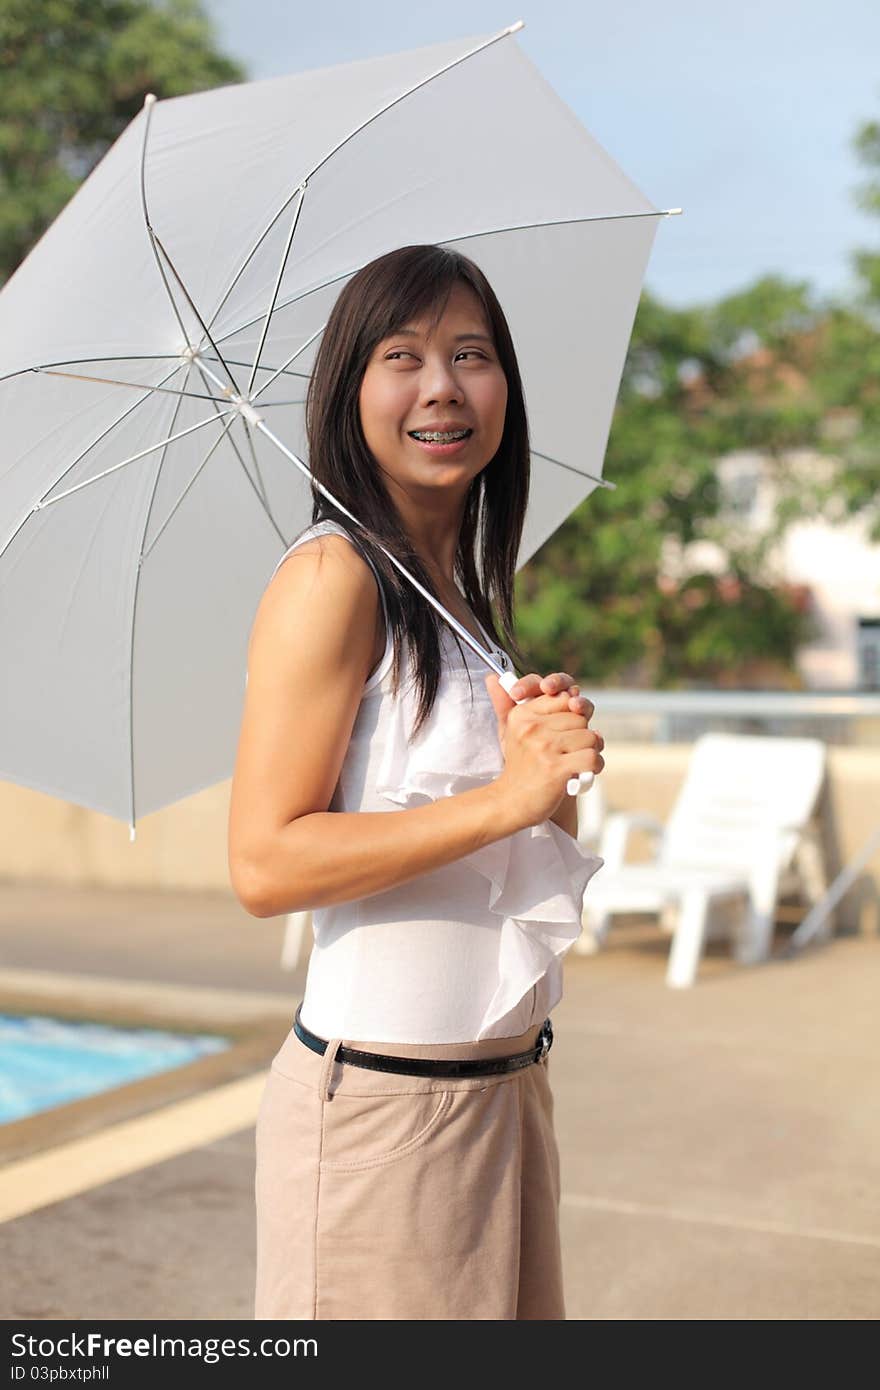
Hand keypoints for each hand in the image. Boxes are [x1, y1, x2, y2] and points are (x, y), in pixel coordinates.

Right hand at [484, 670, 604, 828]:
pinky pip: (592, 757)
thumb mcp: (508, 731)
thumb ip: (504, 702)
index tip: (565, 727)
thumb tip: (491, 676)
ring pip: (590, 736)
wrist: (511, 803)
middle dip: (582, 734)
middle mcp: (532, 727)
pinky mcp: (556, 768)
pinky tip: (583, 772)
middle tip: (572, 749)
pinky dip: (594, 766)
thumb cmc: (517, 766)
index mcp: (522, 714)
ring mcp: (544, 747)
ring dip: (590, 751)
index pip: (563, 697)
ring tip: (577, 761)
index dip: (572, 712)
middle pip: (580, 717)